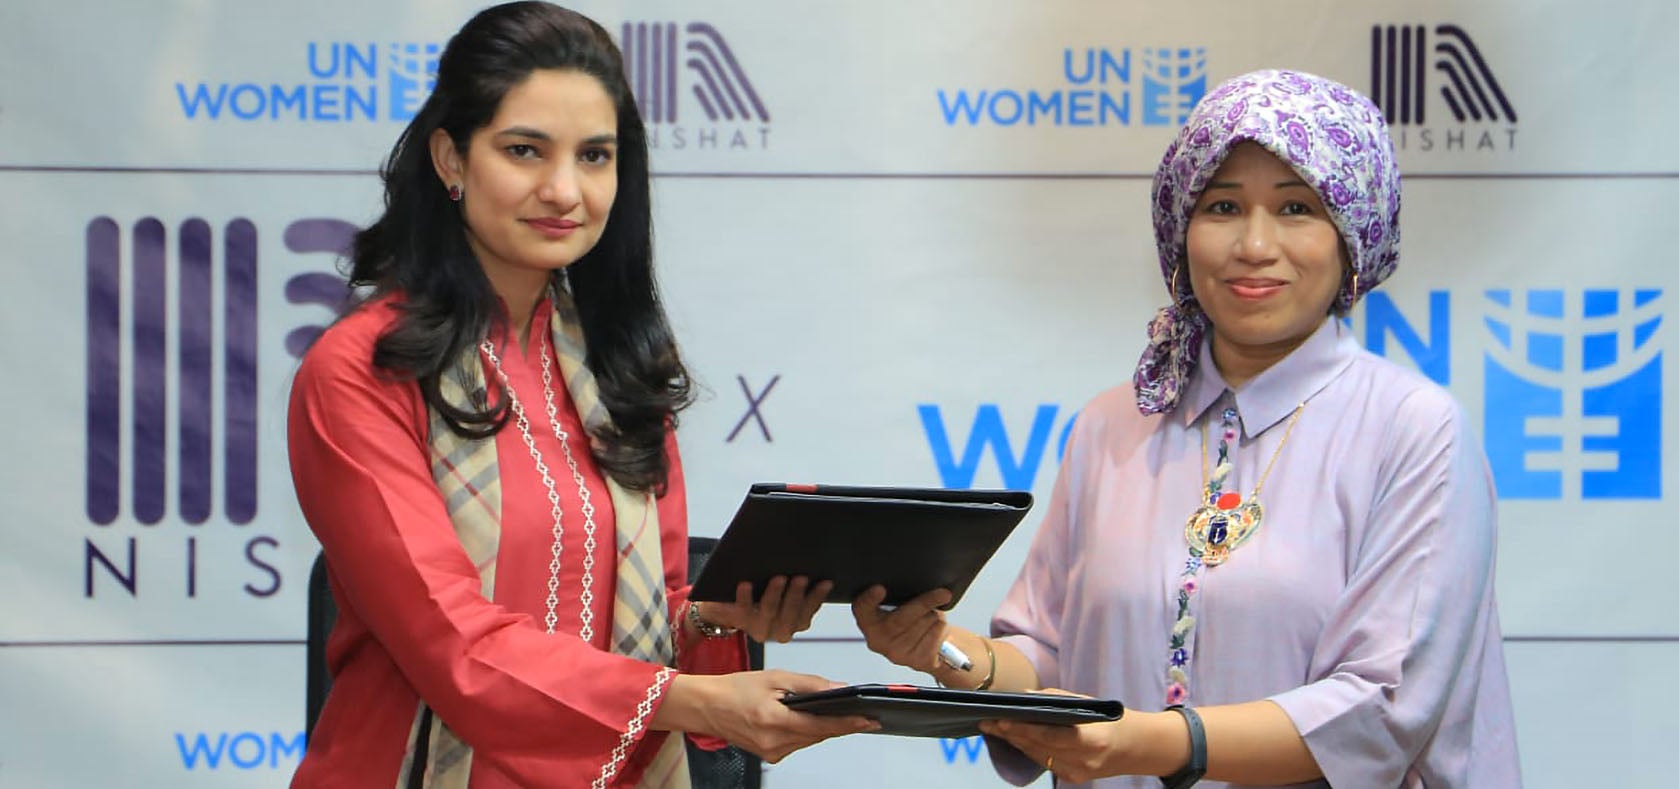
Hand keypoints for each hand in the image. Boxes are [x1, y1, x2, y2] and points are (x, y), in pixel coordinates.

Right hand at [691, 670, 879, 762]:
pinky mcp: (769, 754)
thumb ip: (809, 684)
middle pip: (818, 735)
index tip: (869, 720)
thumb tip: (838, 688)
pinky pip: (797, 743)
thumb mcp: (774, 678)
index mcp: (774, 720)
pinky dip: (806, 731)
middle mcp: (774, 742)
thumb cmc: (735, 689)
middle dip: (838, 723)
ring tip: (836, 712)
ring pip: (809, 740)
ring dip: (822, 727)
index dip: (848, 723)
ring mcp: (771, 752)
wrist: (706, 706)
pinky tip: (808, 719)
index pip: (821, 726)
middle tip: (859, 712)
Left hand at [695, 577, 832, 642]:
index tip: (826, 582)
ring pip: (769, 613)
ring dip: (775, 595)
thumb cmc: (762, 592)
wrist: (728, 604)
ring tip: (779, 578)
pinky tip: (746, 584)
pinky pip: (743, 610)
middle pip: (791, 615)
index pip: (810, 610)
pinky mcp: (739, 620)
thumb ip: (799, 583)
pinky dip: (745, 596)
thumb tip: (813, 563)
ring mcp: (759, 628)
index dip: (818, 597)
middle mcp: (779, 630)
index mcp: (795, 623)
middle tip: (801, 577)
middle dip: (797, 595)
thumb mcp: (784, 590)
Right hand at [850, 585, 952, 671]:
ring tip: (931, 616)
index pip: (861, 609)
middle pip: (900, 619)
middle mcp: (878, 641)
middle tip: (943, 594)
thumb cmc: (912, 618)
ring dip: (934, 615)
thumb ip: (900, 596)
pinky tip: (936, 629)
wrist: (930, 649)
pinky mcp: (917, 662)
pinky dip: (941, 628)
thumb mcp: (901, 604)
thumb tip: (918, 585)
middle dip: (923, 604)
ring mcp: (897, 654)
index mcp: (868, 621)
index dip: (868, 600)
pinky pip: (935, 636)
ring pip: (923, 625)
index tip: (880, 589)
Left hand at [980, 705, 1128, 784]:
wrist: (1138, 748)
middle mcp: (1083, 760)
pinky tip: (1014, 739)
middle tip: (987, 721)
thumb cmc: (1113, 719)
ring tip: (994, 728)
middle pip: (1038, 747)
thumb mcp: (1090, 703)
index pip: (1049, 735)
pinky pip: (1045, 762)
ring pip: (1037, 756)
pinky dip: (1029, 749)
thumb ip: (1057, 699)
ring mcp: (1078, 772)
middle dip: (1010, 733)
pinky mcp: (1074, 778)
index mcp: (1091, 739)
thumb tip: (1025, 696)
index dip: (1022, 729)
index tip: (1000, 720)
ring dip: (1014, 742)